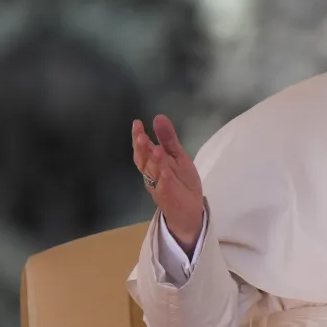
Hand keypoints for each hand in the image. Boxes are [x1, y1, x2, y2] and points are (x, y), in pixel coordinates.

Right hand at [132, 115, 205, 246]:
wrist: (190, 209)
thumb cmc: (181, 180)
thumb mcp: (177, 155)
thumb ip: (167, 138)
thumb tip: (158, 117)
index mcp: (153, 164)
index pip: (142, 150)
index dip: (138, 138)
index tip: (137, 124)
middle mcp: (153, 175)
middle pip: (144, 162)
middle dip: (142, 149)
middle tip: (141, 136)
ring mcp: (160, 187)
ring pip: (154, 174)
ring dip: (154, 163)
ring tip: (156, 150)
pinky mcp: (170, 199)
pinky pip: (165, 190)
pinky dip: (164, 181)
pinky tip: (165, 172)